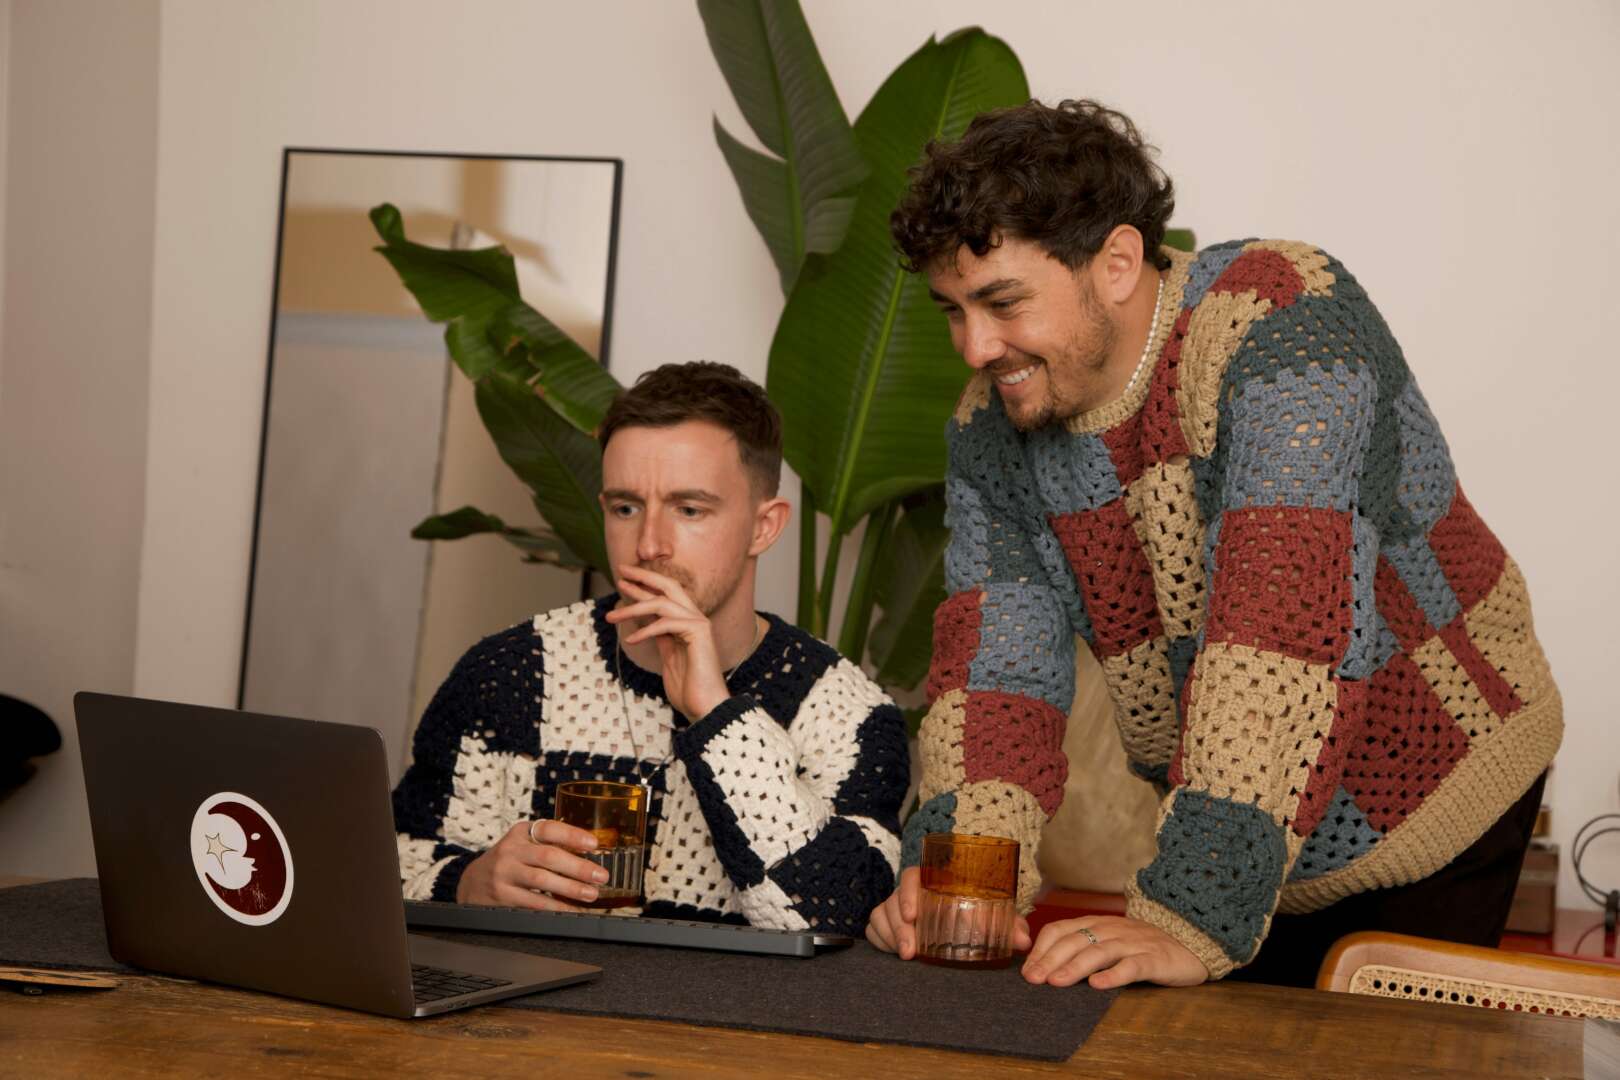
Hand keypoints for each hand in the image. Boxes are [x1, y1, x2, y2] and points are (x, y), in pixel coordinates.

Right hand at [454, 819, 609, 909]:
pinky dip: (555, 908)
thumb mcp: (523, 845)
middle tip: (600, 876)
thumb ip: (549, 845)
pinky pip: (533, 903)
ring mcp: (505, 874)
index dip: (572, 835)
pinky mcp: (502, 896)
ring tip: (590, 894)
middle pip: (548, 857)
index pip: (548, 829)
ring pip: (541, 881)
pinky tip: (571, 910)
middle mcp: (511, 851)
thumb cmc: (509, 861)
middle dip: (578, 868)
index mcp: (521, 833)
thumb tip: (590, 856)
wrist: (471, 882)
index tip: (593, 844)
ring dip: (570, 889)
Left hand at [606, 564, 730, 720]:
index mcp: (689, 622)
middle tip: (620, 571)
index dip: (644, 583)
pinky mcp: (699, 633)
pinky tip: (631, 640)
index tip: (623, 578)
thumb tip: (643, 619)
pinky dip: (645, 631)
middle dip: (643, 577)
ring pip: (662, 603)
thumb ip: (660, 635)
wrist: (705, 708)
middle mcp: (696, 618)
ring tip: (612, 616)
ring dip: (633, 607)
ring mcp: (699, 624)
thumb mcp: (668, 656)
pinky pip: (666, 624)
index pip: (665, 594)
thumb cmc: (688, 688)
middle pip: (668, 585)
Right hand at [864, 867, 1032, 958]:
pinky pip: (874, 929)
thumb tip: (1023, 940)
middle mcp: (911, 892)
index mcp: (933, 882)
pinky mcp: (885, 924)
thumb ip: (1009, 926)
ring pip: (881, 915)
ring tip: (906, 956)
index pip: (913, 876)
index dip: (909, 892)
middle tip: (910, 950)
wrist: (961, 928)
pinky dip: (882, 941)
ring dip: (892, 936)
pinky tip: (895, 953)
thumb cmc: (975, 915)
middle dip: (899, 926)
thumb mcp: (993, 918)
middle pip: (893, 899)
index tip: (913, 915)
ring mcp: (895, 907)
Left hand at [1021, 915, 1208, 989]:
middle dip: (1050, 959)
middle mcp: (1112, 930)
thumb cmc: (1142, 946)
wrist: (1190, 942)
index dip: (1041, 948)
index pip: (1061, 930)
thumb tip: (1045, 965)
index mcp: (1097, 924)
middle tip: (1032, 979)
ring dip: (1075, 966)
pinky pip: (1132, 966)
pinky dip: (1114, 975)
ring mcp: (1133, 943)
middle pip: (1075, 941)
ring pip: (1099, 951)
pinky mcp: (1154, 959)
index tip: (1026, 969)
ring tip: (1056, 981)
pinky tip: (1099, 985)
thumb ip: (1082, 946)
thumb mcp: (1110, 940)